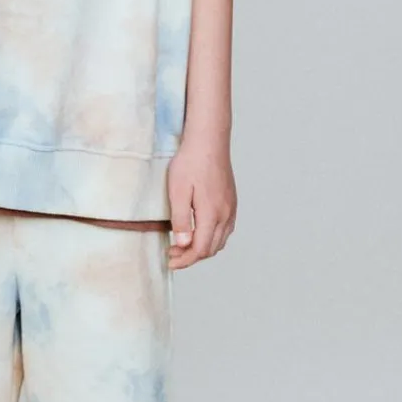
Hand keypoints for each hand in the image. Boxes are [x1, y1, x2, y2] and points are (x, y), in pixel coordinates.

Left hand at [166, 136, 236, 269]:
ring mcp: (231, 208)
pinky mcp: (231, 201)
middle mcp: (226, 214)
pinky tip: (199, 232)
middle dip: (191, 256)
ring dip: (202, 248)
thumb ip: (181, 220)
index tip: (170, 261)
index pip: (201, 250)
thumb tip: (183, 245)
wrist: (208, 140)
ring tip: (182, 244)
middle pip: (211, 249)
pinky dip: (212, 237)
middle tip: (172, 253)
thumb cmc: (190, 162)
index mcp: (212, 214)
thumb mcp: (177, 192)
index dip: (185, 260)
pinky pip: (225, 229)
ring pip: (220, 240)